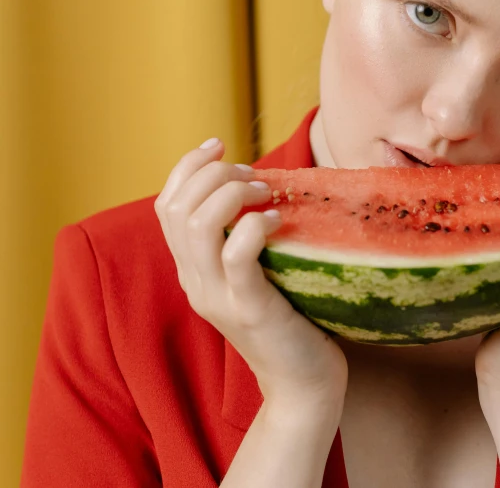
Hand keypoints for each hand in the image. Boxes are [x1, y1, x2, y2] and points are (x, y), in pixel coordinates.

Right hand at [154, 138, 347, 406]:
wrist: (303, 382)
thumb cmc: (290, 320)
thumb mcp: (256, 276)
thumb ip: (242, 242)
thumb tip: (259, 187)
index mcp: (192, 271)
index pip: (167, 206)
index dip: (186, 167)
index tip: (219, 145)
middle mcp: (195, 283)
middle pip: (177, 208)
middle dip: (212, 174)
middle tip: (252, 173)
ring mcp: (218, 298)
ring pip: (198, 225)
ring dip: (231, 193)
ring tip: (265, 192)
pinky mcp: (249, 309)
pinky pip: (237, 255)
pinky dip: (253, 226)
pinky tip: (276, 219)